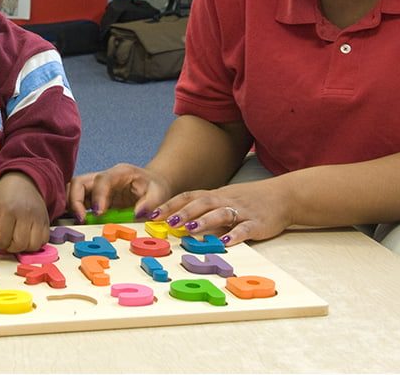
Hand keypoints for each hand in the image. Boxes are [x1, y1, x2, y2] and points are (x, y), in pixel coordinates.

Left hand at [0, 172, 49, 252]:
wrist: (23, 180)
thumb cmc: (4, 194)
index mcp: (8, 210)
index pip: (4, 240)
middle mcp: (25, 214)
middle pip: (19, 244)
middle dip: (11, 247)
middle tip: (7, 239)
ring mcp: (38, 217)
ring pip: (33, 245)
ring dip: (24, 247)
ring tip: (17, 238)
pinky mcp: (46, 220)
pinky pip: (44, 241)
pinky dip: (36, 243)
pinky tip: (28, 236)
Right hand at [68, 163, 171, 221]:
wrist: (152, 183)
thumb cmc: (154, 186)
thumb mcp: (158, 193)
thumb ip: (149, 203)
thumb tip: (137, 214)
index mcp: (119, 173)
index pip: (102, 180)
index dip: (98, 196)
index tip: (98, 213)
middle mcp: (103, 177)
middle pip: (79, 181)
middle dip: (75, 200)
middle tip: (81, 219)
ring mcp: (96, 187)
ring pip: (74, 189)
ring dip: (72, 204)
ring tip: (78, 221)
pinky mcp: (93, 197)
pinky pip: (78, 199)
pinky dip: (74, 209)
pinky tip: (78, 221)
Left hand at [152, 179, 293, 244]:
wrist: (283, 195)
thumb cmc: (250, 200)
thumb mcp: (225, 199)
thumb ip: (205, 208)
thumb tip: (178, 221)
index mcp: (216, 195)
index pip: (189, 196)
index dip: (170, 205)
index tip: (152, 214)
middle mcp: (226, 200)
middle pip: (201, 202)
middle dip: (182, 212)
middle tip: (166, 222)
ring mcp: (242, 211)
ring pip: (220, 213)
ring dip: (204, 221)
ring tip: (189, 229)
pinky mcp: (258, 223)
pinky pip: (245, 228)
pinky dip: (235, 234)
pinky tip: (225, 242)